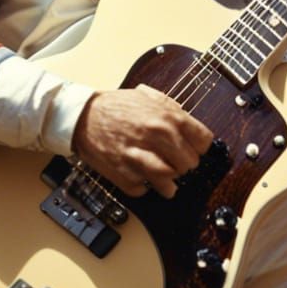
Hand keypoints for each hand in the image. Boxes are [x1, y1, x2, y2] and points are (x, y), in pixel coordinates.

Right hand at [72, 84, 213, 198]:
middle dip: (184, 163)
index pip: (204, 141)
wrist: (82, 117)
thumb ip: (172, 109)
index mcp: (167, 117)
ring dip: (169, 181)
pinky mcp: (124, 175)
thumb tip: (190, 126)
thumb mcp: (148, 97)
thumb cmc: (115, 106)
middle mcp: (157, 136)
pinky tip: (140, 175)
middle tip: (175, 160)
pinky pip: (144, 190)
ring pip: (171, 181)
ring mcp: (141, 157)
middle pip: (190, 164)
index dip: (199, 146)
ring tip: (163, 175)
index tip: (193, 148)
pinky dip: (143, 186)